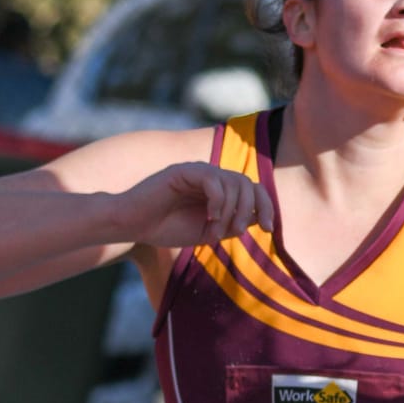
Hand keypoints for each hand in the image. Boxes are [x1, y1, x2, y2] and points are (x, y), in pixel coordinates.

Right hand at [113, 163, 270, 255]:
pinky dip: (218, 201)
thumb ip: (232, 224)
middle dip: (250, 210)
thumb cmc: (166, 229)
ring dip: (232, 210)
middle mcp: (212, 178)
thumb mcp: (208, 232)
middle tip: (239, 231)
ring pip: (234, 182)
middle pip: (248, 184)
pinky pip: (213, 180)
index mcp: (219, 191)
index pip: (253, 191)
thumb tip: (261, 220)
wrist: (132, 225)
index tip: (270, 230)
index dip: (267, 208)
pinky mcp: (184, 171)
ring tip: (217, 230)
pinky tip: (210, 218)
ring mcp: (198, 172)